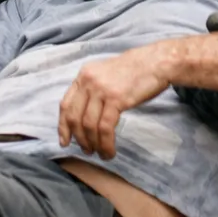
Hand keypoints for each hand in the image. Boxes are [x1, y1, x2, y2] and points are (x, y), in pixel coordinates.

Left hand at [58, 45, 174, 158]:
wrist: (155, 62)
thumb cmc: (134, 70)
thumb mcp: (105, 74)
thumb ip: (92, 89)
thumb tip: (84, 115)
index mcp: (84, 75)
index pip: (65, 104)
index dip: (63, 126)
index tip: (64, 141)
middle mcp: (89, 81)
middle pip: (75, 117)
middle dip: (79, 139)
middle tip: (87, 151)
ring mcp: (101, 89)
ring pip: (89, 125)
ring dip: (93, 144)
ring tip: (101, 154)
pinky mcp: (115, 99)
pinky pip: (105, 128)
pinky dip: (106, 143)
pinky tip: (110, 150)